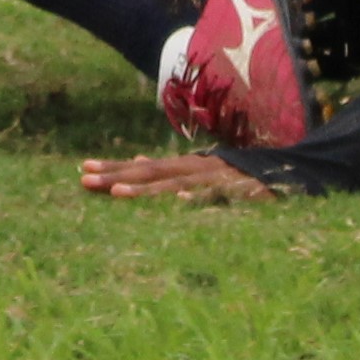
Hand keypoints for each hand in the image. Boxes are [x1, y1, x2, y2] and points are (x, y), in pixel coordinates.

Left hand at [74, 152, 278, 204]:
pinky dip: (194, 198)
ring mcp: (209, 180)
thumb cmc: (229, 174)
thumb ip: (165, 168)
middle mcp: (189, 170)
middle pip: (147, 173)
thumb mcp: (193, 169)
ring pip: (172, 185)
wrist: (276, 170)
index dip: (112, 168)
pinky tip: (178, 201)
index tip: (83, 170)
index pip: (139, 167)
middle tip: (84, 179)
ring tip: (118, 193)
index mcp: (179, 167)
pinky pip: (210, 196)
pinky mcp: (231, 192)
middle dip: (115, 176)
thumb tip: (136, 159)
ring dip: (145, 190)